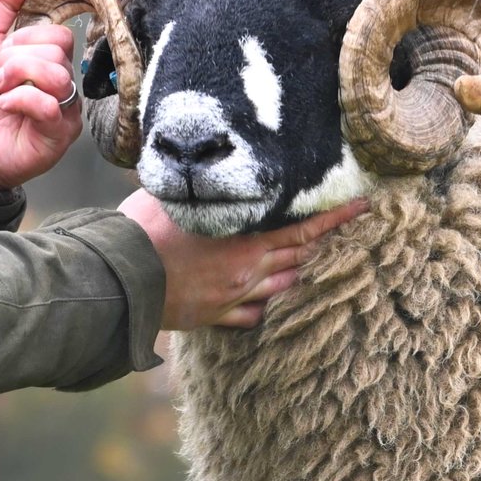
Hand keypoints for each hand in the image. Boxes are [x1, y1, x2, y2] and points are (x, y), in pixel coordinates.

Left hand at [0, 0, 85, 190]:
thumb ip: (4, 3)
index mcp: (45, 60)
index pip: (58, 33)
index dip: (25, 39)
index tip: (0, 56)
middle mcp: (60, 84)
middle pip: (59, 50)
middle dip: (16, 58)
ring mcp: (63, 111)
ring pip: (57, 74)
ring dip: (15, 78)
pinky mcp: (59, 136)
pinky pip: (50, 104)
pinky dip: (20, 100)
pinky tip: (6, 109)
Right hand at [122, 191, 370, 330]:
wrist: (117, 280)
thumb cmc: (140, 231)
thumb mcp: (173, 196)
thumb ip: (201, 186)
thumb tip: (206, 163)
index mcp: (244, 240)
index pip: (303, 229)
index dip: (336, 219)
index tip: (363, 207)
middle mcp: (248, 271)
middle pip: (299, 258)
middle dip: (320, 245)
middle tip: (339, 232)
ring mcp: (235, 297)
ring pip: (282, 287)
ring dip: (293, 273)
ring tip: (300, 260)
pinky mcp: (216, 317)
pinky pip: (252, 316)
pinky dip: (262, 305)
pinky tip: (260, 296)